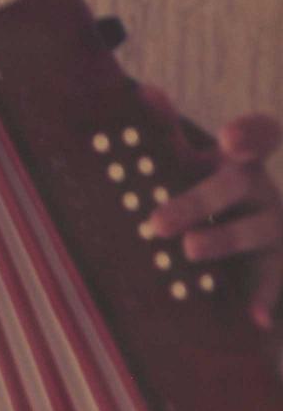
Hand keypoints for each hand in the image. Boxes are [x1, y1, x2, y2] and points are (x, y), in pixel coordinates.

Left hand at [141, 87, 282, 328]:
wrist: (244, 247)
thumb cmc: (206, 196)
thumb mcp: (186, 166)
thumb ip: (165, 134)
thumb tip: (140, 92)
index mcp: (237, 160)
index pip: (259, 136)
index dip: (249, 134)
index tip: (228, 139)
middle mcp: (259, 189)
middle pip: (237, 185)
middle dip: (197, 201)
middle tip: (156, 223)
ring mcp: (272, 226)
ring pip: (257, 229)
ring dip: (225, 239)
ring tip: (190, 251)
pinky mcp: (276, 265)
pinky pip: (274, 281)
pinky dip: (265, 298)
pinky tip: (256, 318)